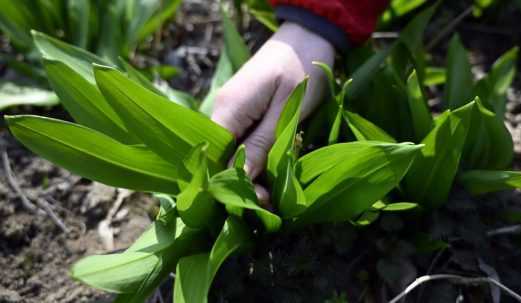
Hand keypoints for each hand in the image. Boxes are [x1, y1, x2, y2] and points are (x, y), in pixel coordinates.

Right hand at [211, 22, 334, 202]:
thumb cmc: (301, 69)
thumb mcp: (286, 111)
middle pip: (220, 158)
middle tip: (269, 202)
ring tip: (273, 195)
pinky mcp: (243, 116)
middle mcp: (222, 113)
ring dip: (250, 174)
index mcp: (228, 110)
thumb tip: (241, 180)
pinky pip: (242, 144)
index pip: (213, 157)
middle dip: (242, 183)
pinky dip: (256, 160)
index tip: (256, 201)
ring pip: (231, 154)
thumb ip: (261, 144)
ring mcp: (231, 114)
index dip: (229, 183)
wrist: (306, 39)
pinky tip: (271, 174)